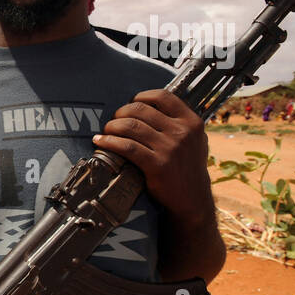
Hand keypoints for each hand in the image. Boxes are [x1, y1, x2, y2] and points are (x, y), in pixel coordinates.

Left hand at [93, 89, 212, 224]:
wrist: (192, 198)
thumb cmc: (188, 167)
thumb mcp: (194, 140)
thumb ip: (178, 122)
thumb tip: (150, 105)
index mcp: (192, 122)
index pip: (163, 97)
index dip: (142, 96)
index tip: (131, 102)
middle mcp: (182, 132)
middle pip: (141, 110)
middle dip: (121, 112)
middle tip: (113, 120)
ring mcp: (170, 148)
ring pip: (131, 126)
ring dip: (112, 126)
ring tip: (106, 131)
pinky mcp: (157, 165)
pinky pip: (126, 147)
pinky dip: (109, 142)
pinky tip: (100, 142)